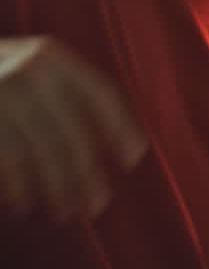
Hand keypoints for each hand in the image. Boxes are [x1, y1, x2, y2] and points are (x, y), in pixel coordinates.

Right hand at [0, 35, 146, 220]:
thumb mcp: (29, 63)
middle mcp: (29, 70)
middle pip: (70, 131)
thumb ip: (64, 90)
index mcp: (51, 55)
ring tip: (66, 212)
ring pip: (39, 152)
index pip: (99, 93)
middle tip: (97, 204)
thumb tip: (116, 140)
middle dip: (85, 173)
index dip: (120, 126)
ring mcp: (1, 93)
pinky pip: (8, 159)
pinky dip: (19, 186)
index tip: (134, 157)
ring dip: (55, 187)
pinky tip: (25, 204)